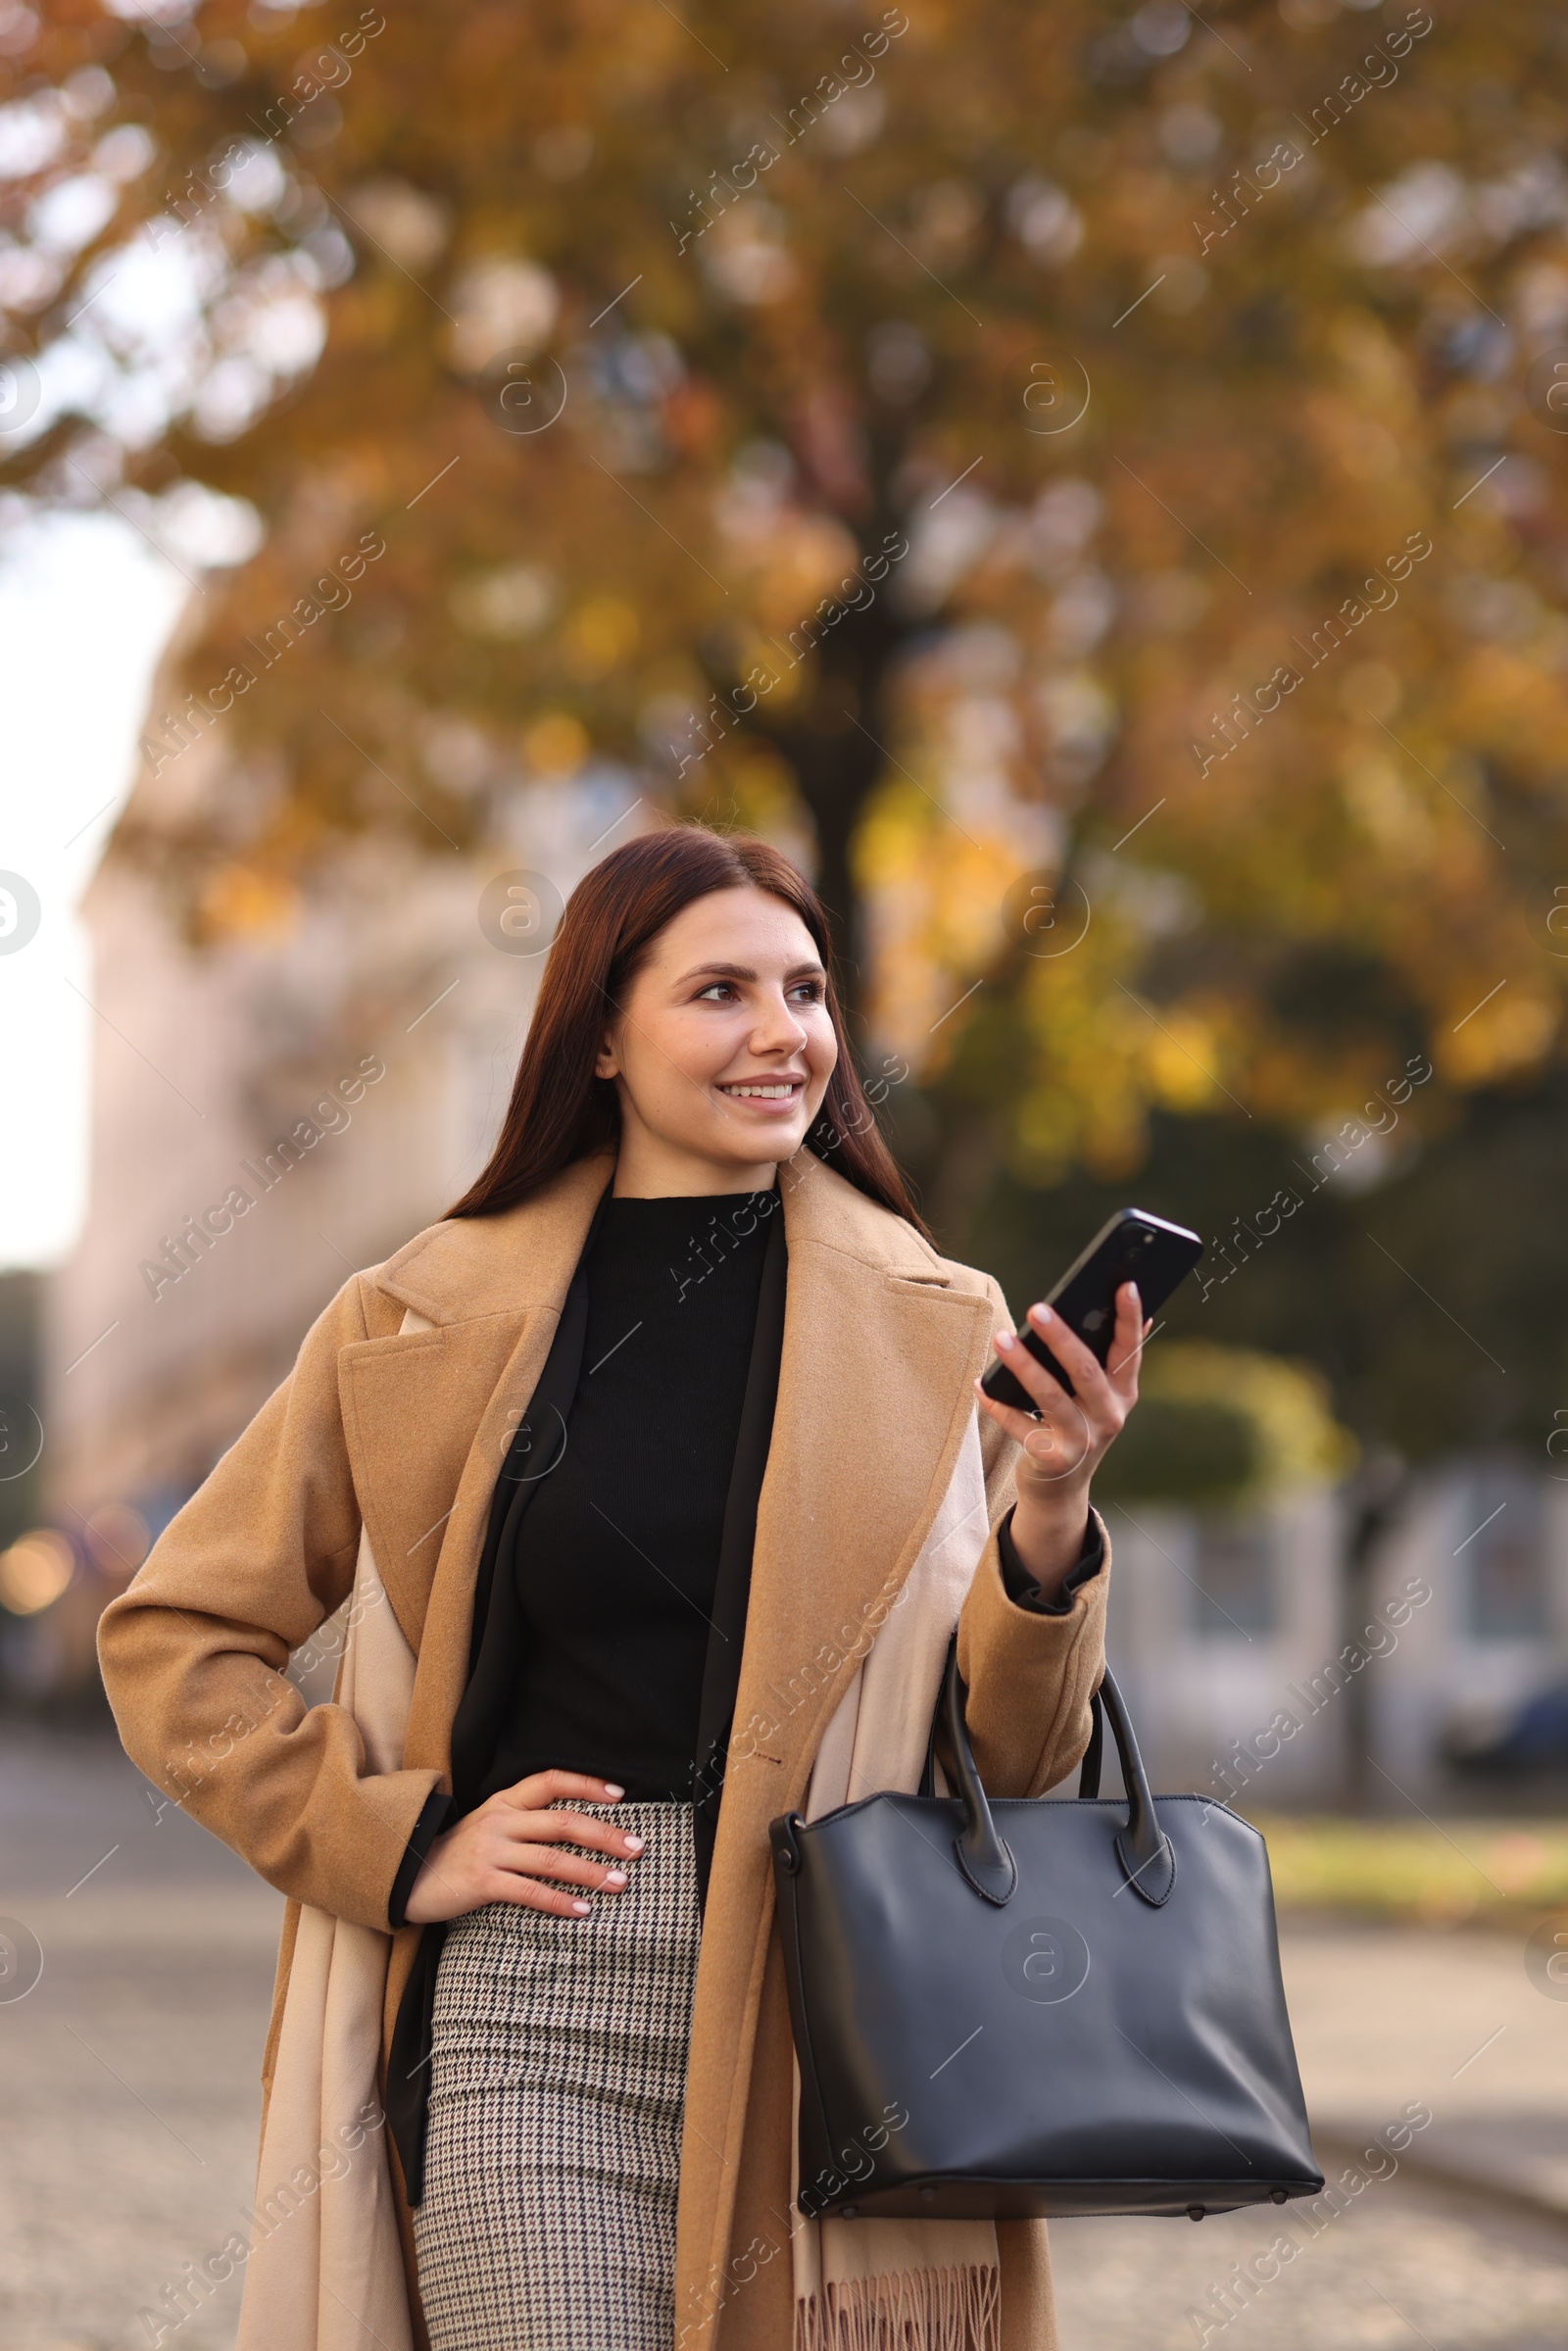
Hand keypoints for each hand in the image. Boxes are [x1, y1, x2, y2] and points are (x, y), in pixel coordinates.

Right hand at [403, 1768, 644, 1924]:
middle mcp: (500, 1820)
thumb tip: (578, 1828)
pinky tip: (583, 1910)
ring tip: (620, 1882)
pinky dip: (560, 1902)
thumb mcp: (489, 1824)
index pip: (551, 1781)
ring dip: (591, 1871)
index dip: (587, 1784)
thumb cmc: (458, 1853)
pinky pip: (529, 1891)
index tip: (620, 1795)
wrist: (408, 1876)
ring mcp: (490, 1850)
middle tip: (637, 1847)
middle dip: (604, 1834)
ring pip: (551, 1858)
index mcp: (504, 1801)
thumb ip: (524, 1820)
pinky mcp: (481, 1882)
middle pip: (562, 1821)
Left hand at [974, 1283, 1149, 1601]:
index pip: (1130, 1350)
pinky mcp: (1052, 1459)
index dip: (1129, 1318)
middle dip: (1061, 1338)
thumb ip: (1107, 1360)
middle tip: (1035, 1309)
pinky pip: (1020, 1426)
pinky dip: (999, 1406)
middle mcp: (1109, 1416)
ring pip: (1051, 1396)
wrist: (1061, 1489)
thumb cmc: (1076, 1425)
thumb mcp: (1099, 1397)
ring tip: (1000, 1338)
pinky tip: (980, 1385)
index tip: (1126, 1284)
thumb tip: (1130, 1312)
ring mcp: (1082, 1441)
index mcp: (1124, 1393)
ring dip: (1023, 1365)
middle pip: (1085, 1370)